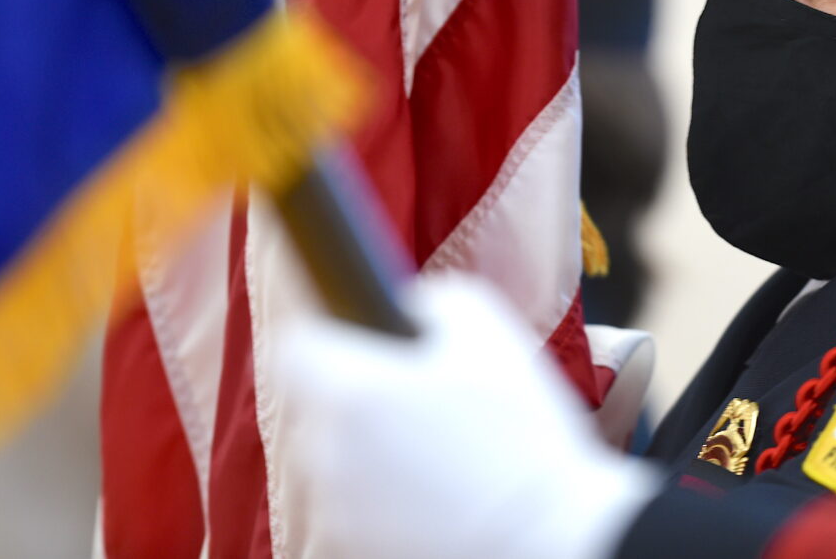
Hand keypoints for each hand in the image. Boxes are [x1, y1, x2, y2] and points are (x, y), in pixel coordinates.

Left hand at [276, 276, 658, 558]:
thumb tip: (405, 305)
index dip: (325, 334)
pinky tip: (435, 489)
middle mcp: (326, 449)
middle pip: (318, 404)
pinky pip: (356, 501)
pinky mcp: (349, 543)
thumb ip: (431, 301)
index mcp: (350, 390)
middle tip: (417, 398)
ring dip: (369, 447)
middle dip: (356, 395)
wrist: (541, 534)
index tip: (356, 336)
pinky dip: (383, 494)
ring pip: (336, 455)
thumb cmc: (516, 432)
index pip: (294, 345)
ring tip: (436, 452)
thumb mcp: (487, 331)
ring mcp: (335, 505)